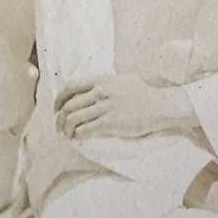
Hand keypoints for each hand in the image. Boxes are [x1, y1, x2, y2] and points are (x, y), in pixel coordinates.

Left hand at [54, 74, 195, 139]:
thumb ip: (106, 82)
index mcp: (103, 80)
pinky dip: (77, 135)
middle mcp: (102, 91)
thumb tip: (89, 89)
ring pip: (74, 118)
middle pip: (70, 105)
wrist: (160, 106)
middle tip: (59, 126)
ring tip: (67, 134)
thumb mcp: (123, 80)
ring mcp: (106, 107)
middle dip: (60, 118)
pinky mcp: (110, 122)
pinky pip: (85, 130)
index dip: (59, 99)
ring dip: (67, 129)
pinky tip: (78, 138)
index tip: (57, 108)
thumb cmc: (144, 94)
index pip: (72, 87)